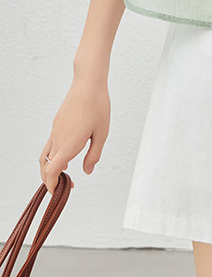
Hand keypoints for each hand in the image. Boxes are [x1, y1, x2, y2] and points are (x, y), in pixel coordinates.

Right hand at [40, 78, 110, 193]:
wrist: (88, 83)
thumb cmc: (98, 106)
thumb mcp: (102, 133)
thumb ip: (94, 155)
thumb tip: (87, 172)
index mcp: (69, 144)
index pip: (52, 171)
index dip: (52, 185)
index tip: (57, 193)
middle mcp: (58, 139)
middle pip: (45, 167)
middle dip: (51, 180)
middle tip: (62, 187)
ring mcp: (55, 130)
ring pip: (45, 156)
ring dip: (50, 168)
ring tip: (64, 173)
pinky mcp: (56, 124)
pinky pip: (50, 144)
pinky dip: (53, 155)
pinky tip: (66, 155)